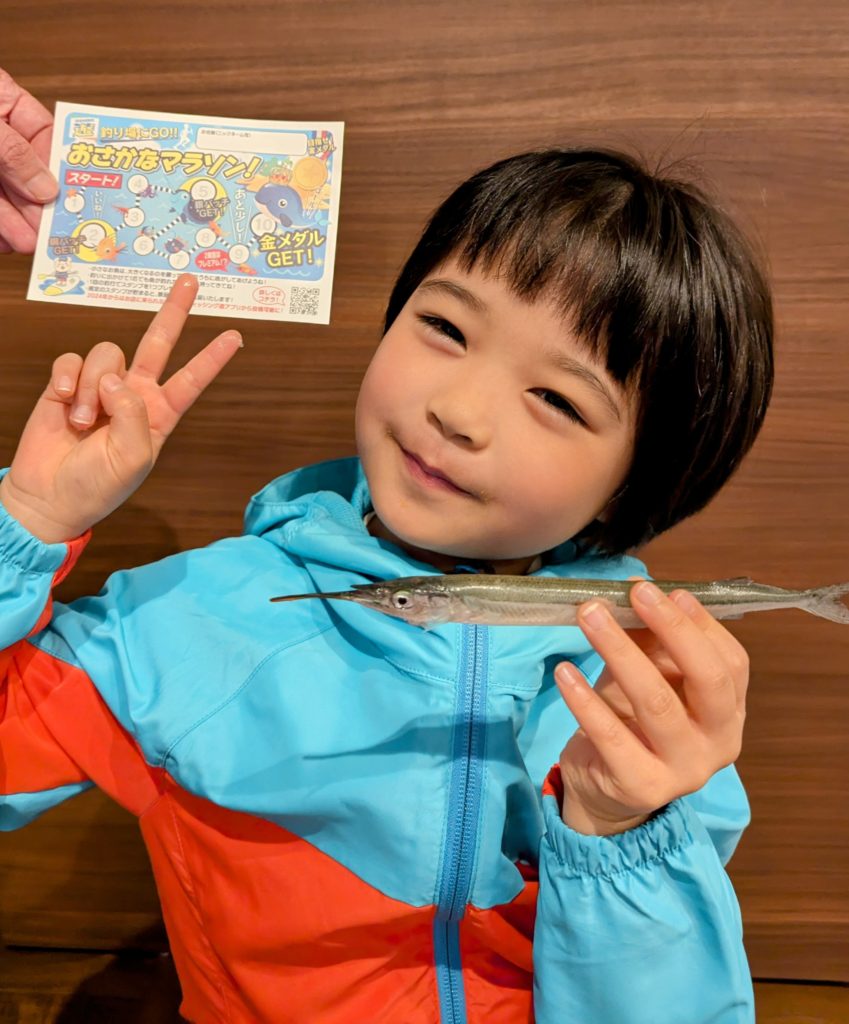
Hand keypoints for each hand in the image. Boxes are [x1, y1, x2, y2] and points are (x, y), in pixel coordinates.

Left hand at [0, 69, 56, 253]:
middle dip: (40, 207)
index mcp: (2, 102)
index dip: (63, 168)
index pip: (45, 136)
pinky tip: (5, 242)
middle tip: (54, 231)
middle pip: (28, 176)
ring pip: (8, 198)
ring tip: (29, 243)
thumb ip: (12, 152)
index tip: (76, 195)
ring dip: (18, 224)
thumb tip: (46, 186)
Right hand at [0, 274, 242, 542]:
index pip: (191, 380)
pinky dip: (69, 378)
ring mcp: (101, 386)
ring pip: (108, 354)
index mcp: (159, 415)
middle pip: (158, 343)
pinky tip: (66, 402)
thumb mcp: (131, 458)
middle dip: (174, 312)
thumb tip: (118, 377)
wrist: (49, 496)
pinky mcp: (68, 382)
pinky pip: (73, 359)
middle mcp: (134, 395)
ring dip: (94, 387)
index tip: (236, 336)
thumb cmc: (96, 485)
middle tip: (190, 282)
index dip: (212, 359)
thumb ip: (134, 415)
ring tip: (84, 421)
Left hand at [554, 580, 747, 835]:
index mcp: (728, 712)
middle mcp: (718, 744)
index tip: (668, 589)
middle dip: (673, 629)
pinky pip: (612, 736)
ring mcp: (683, 771)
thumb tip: (634, 587)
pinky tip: (565, 672)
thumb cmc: (632, 722)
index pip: (730, 663)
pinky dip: (585, 700)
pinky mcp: (641, 787)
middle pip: (708, 680)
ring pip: (657, 703)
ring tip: (590, 616)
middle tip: (638, 593)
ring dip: (620, 652)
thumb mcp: (647, 677)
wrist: (606, 792)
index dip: (701, 624)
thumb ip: (649, 640)